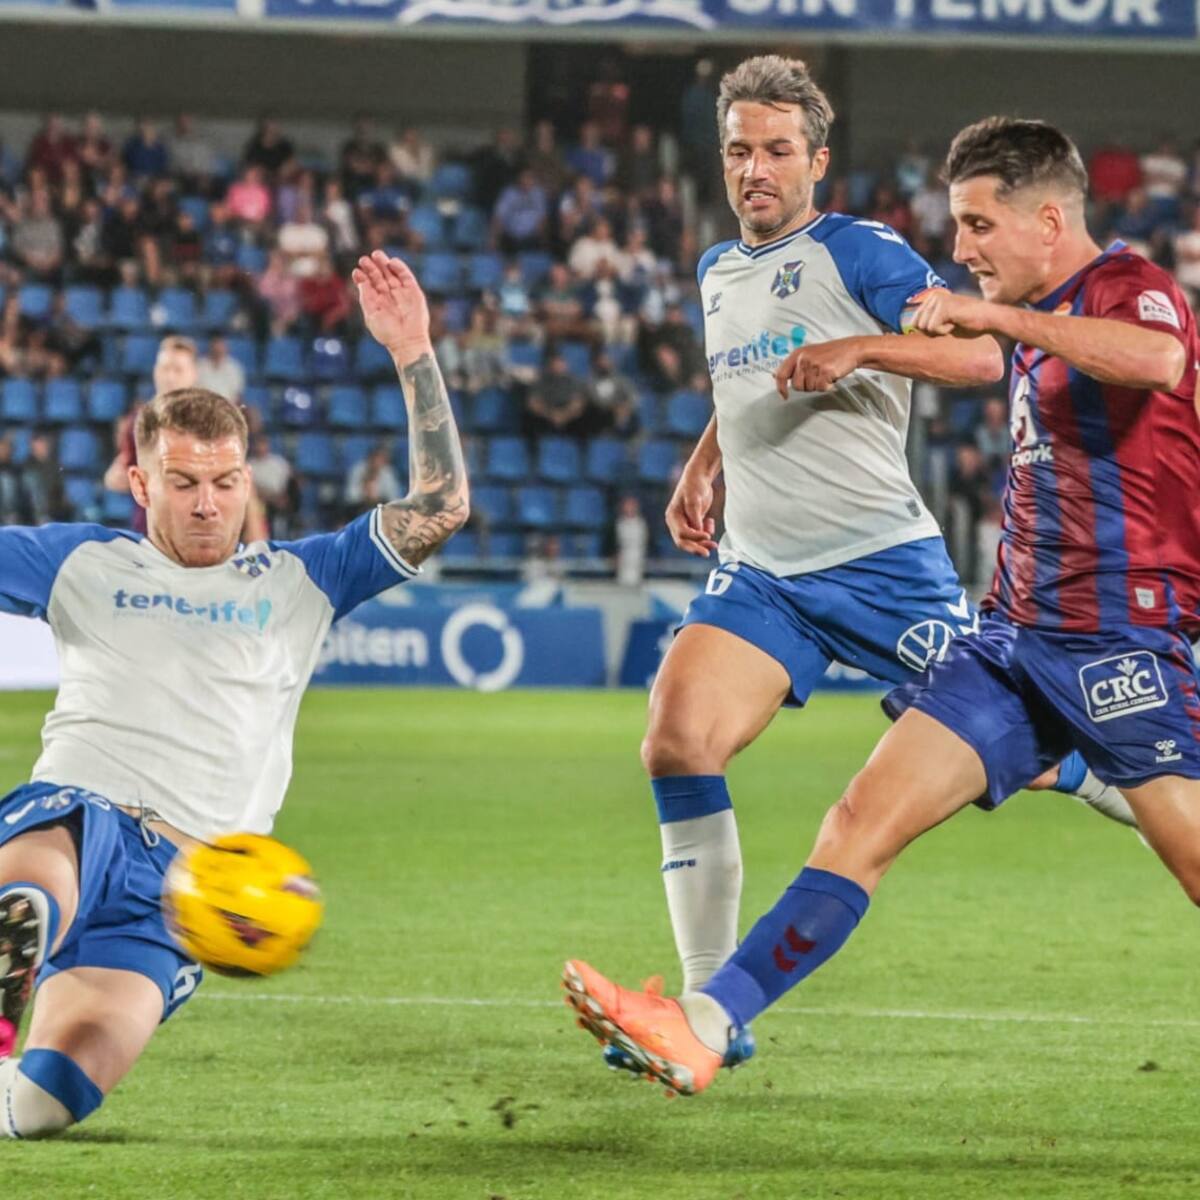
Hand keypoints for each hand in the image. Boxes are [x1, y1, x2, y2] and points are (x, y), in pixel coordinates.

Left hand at [352, 250, 430, 364]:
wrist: (406, 341)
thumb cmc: (387, 333)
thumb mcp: (371, 315)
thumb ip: (366, 297)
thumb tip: (361, 281)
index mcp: (378, 302)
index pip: (369, 284)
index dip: (363, 277)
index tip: (356, 271)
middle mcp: (390, 296)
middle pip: (380, 276)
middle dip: (372, 267)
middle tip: (364, 259)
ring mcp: (402, 293)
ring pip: (392, 274)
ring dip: (384, 264)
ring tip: (376, 254)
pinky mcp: (414, 292)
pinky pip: (406, 276)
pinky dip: (400, 268)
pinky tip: (391, 262)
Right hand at [665, 468, 718, 557]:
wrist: (698, 476)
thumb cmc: (694, 485)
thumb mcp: (694, 498)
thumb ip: (695, 515)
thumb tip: (698, 531)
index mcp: (673, 516)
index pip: (682, 533)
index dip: (694, 537)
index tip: (708, 536)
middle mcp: (676, 522)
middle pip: (684, 541)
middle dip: (696, 547)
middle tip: (707, 553)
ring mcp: (684, 523)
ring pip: (691, 541)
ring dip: (702, 543)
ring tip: (715, 544)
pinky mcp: (693, 522)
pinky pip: (698, 534)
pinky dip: (706, 533)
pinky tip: (711, 523)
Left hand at [775, 337, 864, 396]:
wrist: (851, 349)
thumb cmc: (830, 354)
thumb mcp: (808, 354)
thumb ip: (793, 366)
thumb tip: (776, 376)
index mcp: (797, 354)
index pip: (781, 374)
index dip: (781, 388)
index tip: (784, 396)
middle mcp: (803, 358)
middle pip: (796, 386)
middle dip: (806, 386)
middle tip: (817, 377)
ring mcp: (814, 364)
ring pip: (809, 388)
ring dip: (818, 385)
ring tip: (825, 374)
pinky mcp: (825, 370)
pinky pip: (821, 388)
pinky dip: (827, 386)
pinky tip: (832, 376)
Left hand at [905, 290, 995, 337]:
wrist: (990, 318)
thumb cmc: (969, 323)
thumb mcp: (944, 321)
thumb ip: (928, 322)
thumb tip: (908, 331)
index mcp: (931, 298)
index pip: (914, 321)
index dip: (926, 330)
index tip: (945, 326)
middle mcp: (933, 296)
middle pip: (917, 325)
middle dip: (933, 331)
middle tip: (951, 324)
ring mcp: (938, 300)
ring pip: (924, 328)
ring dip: (939, 331)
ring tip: (954, 322)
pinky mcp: (943, 307)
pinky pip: (933, 328)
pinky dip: (945, 331)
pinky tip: (957, 323)